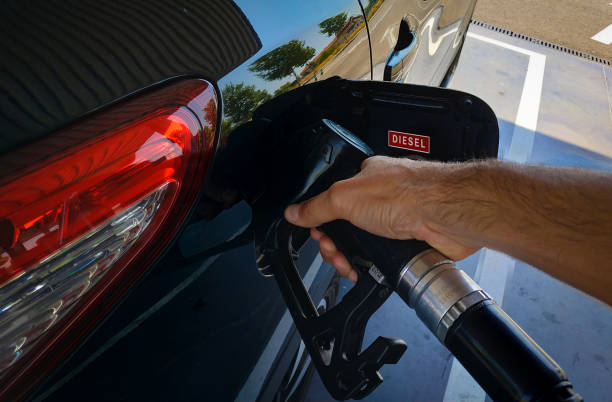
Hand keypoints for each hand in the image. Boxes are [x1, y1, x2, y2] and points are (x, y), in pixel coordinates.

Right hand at [284, 156, 479, 280]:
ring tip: (348, 266)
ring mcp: (396, 220)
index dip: (322, 222)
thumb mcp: (347, 197)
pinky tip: (366, 271)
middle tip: (333, 253)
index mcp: (366, 179)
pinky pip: (382, 258)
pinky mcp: (409, 241)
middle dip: (334, 244)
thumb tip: (294, 212)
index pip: (332, 201)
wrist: (448, 215)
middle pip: (346, 227)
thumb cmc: (408, 195)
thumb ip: (317, 206)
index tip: (318, 236)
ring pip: (363, 245)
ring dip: (350, 258)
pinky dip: (371, 267)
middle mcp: (381, 198)